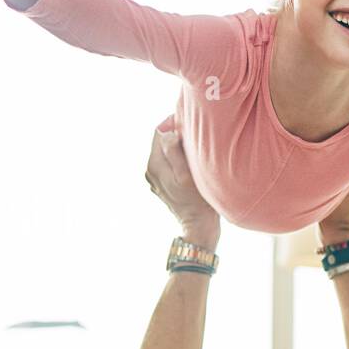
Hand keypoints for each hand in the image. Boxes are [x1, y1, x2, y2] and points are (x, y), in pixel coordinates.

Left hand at [145, 126, 219, 246]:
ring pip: (165, 152)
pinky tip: (191, 163)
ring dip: (178, 147)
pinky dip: (177, 158)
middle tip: (196, 135)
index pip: (159, 132)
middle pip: (161, 141)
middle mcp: (150, 170)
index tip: (191, 124)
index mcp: (154, 165)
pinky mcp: (162, 184)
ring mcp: (155, 178)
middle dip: (176, 135)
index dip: (175, 124)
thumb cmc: (197, 199)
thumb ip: (174, 152)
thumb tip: (168, 133)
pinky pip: (168, 163)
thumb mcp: (186, 174)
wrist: (198, 225)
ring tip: (194, 149)